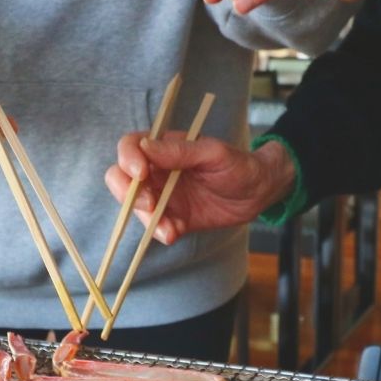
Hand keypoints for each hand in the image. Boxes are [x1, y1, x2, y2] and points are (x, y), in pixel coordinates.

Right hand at [103, 133, 295, 243]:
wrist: (259, 193)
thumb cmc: (239, 165)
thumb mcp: (214, 154)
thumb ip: (181, 151)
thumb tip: (145, 147)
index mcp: (164, 148)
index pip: (131, 147)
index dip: (127, 158)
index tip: (140, 172)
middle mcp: (158, 171)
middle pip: (121, 178)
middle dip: (128, 194)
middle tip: (148, 204)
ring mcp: (163, 196)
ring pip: (136, 206)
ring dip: (145, 219)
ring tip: (168, 228)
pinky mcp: (173, 218)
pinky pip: (157, 226)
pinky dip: (160, 231)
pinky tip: (174, 233)